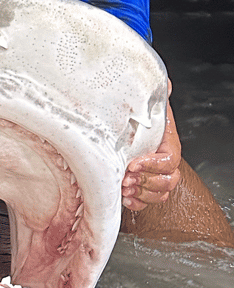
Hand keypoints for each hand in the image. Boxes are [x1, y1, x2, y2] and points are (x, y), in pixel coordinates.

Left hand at [122, 92, 180, 210]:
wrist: (117, 119)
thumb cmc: (131, 110)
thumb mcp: (142, 100)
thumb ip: (154, 92)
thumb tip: (166, 85)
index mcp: (166, 141)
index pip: (170, 160)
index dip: (154, 165)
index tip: (133, 163)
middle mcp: (162, 159)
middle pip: (168, 180)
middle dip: (147, 181)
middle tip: (125, 178)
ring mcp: (152, 173)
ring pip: (160, 193)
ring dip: (142, 193)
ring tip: (123, 186)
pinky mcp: (139, 183)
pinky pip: (146, 202)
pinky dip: (138, 203)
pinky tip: (125, 197)